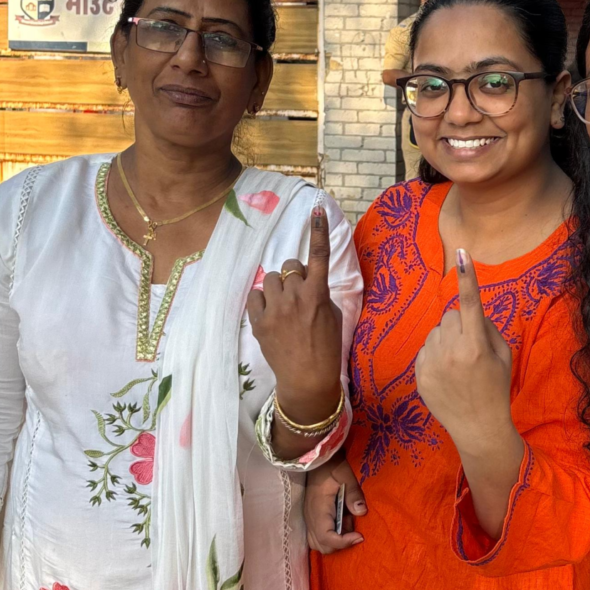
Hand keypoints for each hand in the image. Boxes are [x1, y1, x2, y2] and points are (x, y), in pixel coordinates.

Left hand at [248, 206, 343, 421]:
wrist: (308, 379)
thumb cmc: (327, 347)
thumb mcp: (332, 315)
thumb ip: (319, 293)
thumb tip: (306, 281)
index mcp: (318, 294)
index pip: (318, 256)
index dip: (318, 231)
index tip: (317, 210)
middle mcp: (295, 296)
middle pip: (290, 266)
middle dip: (295, 275)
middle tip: (300, 295)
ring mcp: (275, 309)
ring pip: (271, 279)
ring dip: (279, 287)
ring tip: (285, 307)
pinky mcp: (259, 321)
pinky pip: (256, 296)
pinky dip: (263, 301)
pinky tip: (271, 314)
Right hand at [305, 456, 365, 553]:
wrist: (317, 459)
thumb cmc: (332, 466)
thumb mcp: (346, 475)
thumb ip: (353, 494)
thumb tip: (362, 512)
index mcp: (318, 510)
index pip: (327, 538)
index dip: (344, 542)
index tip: (360, 536)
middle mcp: (311, 518)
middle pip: (322, 546)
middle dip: (341, 544)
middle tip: (355, 529)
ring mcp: (309, 519)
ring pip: (319, 543)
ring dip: (336, 540)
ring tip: (348, 522)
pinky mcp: (312, 517)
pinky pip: (318, 536)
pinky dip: (332, 535)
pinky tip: (343, 520)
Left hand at [415, 249, 513, 449]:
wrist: (477, 427)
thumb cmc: (496, 388)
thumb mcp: (503, 356)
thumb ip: (486, 328)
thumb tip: (468, 312)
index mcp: (477, 346)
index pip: (471, 303)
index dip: (468, 277)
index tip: (463, 253)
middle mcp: (452, 351)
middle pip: (450, 315)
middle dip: (460, 324)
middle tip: (471, 347)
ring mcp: (432, 363)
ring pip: (436, 331)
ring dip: (446, 339)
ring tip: (458, 365)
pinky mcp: (419, 373)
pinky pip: (426, 349)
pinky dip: (435, 355)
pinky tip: (447, 375)